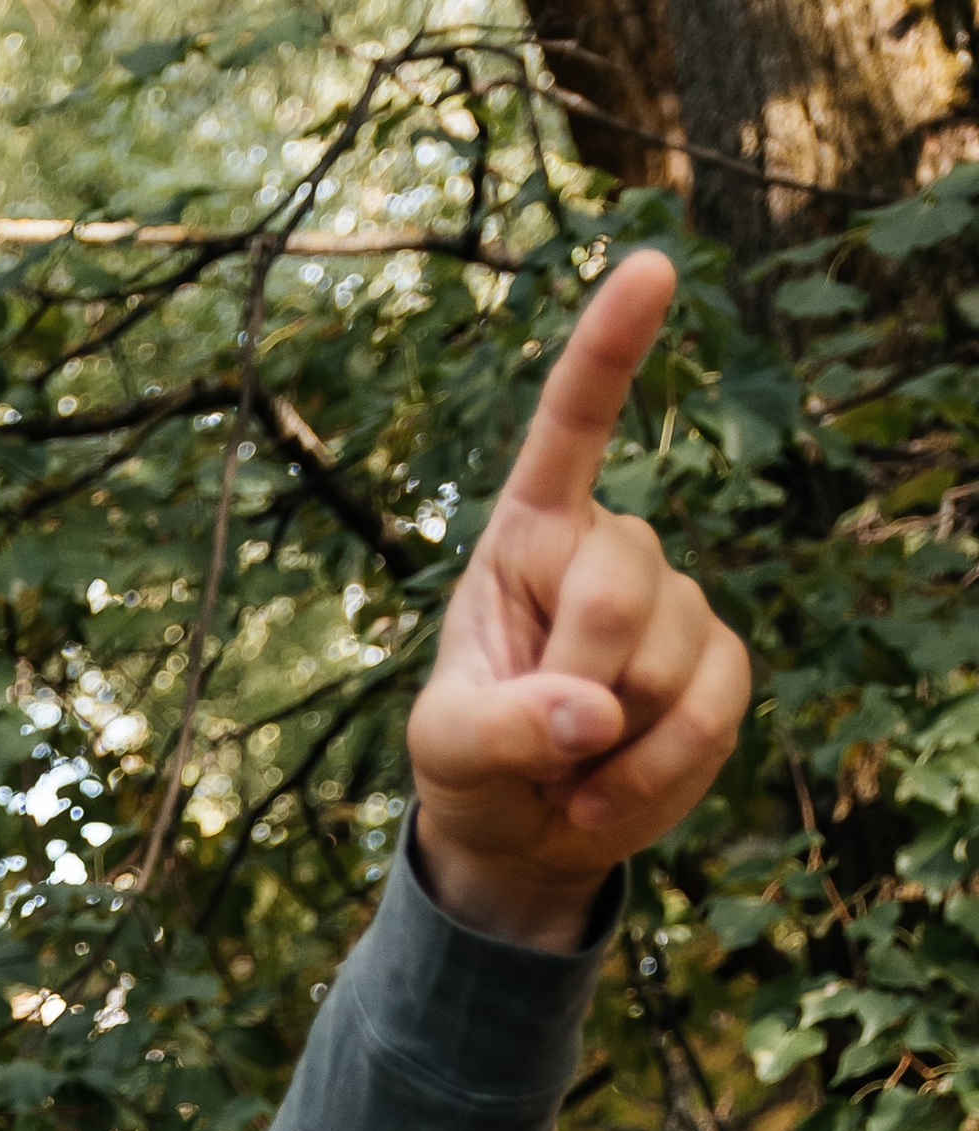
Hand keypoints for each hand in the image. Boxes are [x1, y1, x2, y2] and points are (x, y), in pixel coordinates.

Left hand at [406, 249, 750, 950]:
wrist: (524, 829)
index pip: (572, 426)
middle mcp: (609, 548)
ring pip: (668, 660)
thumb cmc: (471, 761)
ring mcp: (676, 605)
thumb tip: (595, 711)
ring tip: (569, 768)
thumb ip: (498, 729)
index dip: (611, 348)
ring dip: (614, 743)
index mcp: (527, 534)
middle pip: (618, 588)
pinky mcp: (720, 666)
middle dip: (577, 681)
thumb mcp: (445, 750)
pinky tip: (607, 792)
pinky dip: (657, 774)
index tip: (652, 266)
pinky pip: (711, 714)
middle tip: (542, 739)